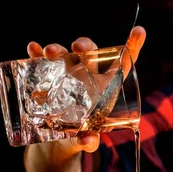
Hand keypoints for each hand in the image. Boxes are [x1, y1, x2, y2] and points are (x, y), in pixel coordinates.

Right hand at [24, 25, 146, 152]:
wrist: (58, 139)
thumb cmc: (81, 134)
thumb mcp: (87, 140)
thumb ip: (89, 140)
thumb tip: (87, 140)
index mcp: (106, 86)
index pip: (123, 62)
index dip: (132, 45)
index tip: (139, 31)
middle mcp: (87, 74)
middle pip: (91, 53)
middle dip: (85, 45)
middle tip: (78, 48)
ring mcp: (67, 72)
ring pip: (65, 54)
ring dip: (57, 48)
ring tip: (50, 52)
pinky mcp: (48, 76)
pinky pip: (41, 60)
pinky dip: (36, 53)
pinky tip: (32, 49)